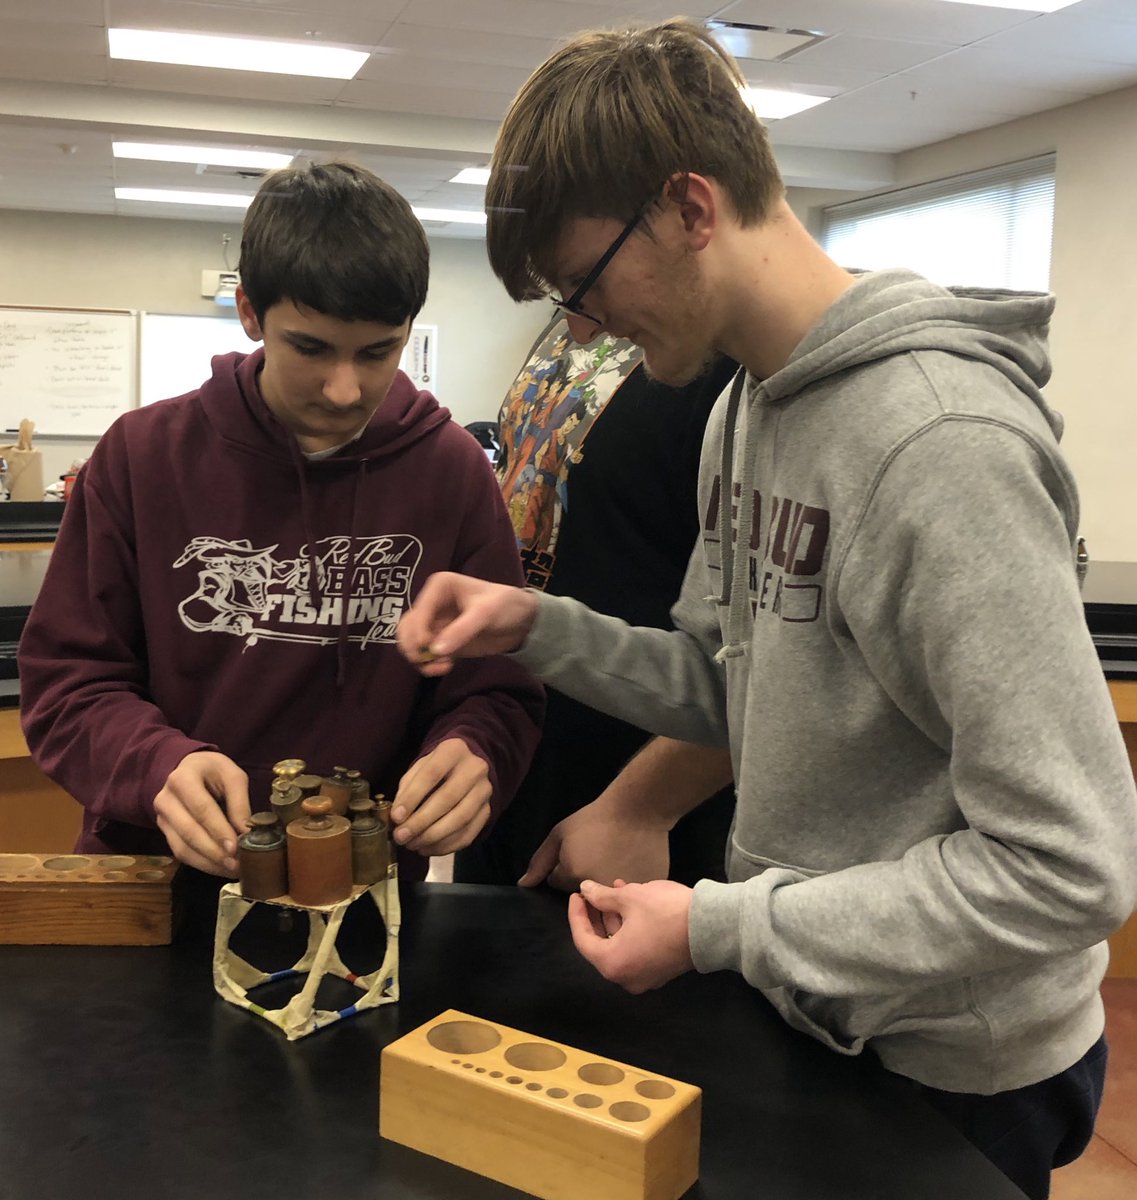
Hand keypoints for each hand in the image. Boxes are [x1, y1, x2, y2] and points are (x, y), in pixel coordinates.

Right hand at [153, 751, 250, 876]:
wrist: (189, 769)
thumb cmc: (214, 771)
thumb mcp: (232, 776)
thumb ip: (239, 802)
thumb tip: (247, 834)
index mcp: (182, 779)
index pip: (201, 809)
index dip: (218, 830)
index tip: (236, 848)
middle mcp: (165, 799)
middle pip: (189, 831)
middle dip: (214, 851)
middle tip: (237, 865)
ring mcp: (162, 818)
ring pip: (182, 847)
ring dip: (208, 862)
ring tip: (232, 870)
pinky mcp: (164, 832)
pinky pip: (181, 853)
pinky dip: (202, 863)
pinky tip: (220, 867)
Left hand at [390, 738, 492, 855]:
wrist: (468, 765)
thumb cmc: (437, 768)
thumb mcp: (420, 767)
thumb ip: (408, 787)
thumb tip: (399, 817)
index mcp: (454, 750)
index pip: (432, 774)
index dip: (412, 797)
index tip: (396, 817)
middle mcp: (475, 768)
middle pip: (448, 798)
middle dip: (421, 821)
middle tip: (401, 837)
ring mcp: (485, 791)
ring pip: (461, 819)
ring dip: (433, 837)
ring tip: (412, 845)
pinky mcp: (488, 810)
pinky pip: (469, 833)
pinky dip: (446, 846)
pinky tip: (427, 849)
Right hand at [396, 572, 538, 676]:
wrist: (522, 621)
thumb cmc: (505, 605)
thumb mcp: (486, 613)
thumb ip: (462, 630)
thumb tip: (436, 650)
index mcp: (439, 587)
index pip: (418, 612)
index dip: (419, 633)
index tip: (430, 649)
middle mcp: (432, 603)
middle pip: (407, 628)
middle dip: (414, 648)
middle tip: (430, 662)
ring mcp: (435, 623)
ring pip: (411, 642)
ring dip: (419, 658)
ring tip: (440, 668)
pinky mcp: (442, 640)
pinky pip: (424, 653)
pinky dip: (428, 663)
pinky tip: (445, 668)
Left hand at [519, 799, 670, 890]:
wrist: (636, 809)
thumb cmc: (594, 819)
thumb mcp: (559, 835)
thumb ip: (539, 863)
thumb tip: (524, 885)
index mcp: (574, 878)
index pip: (560, 886)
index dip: (568, 869)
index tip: (581, 854)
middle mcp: (599, 892)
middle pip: (584, 898)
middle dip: (586, 882)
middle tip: (598, 858)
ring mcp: (625, 893)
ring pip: (608, 901)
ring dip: (608, 887)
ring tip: (616, 862)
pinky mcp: (644, 891)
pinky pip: (633, 898)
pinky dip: (629, 884)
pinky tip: (633, 865)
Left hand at [567, 879, 694, 993]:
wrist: (712, 926)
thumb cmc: (665, 912)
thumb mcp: (630, 898)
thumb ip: (602, 896)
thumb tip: (585, 891)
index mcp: (613, 964)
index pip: (583, 940)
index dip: (577, 915)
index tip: (576, 895)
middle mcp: (626, 978)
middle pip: (601, 945)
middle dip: (597, 915)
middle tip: (593, 892)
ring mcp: (645, 977)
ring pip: (620, 946)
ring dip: (615, 918)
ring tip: (616, 888)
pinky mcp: (661, 970)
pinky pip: (636, 950)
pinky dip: (630, 928)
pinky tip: (633, 902)